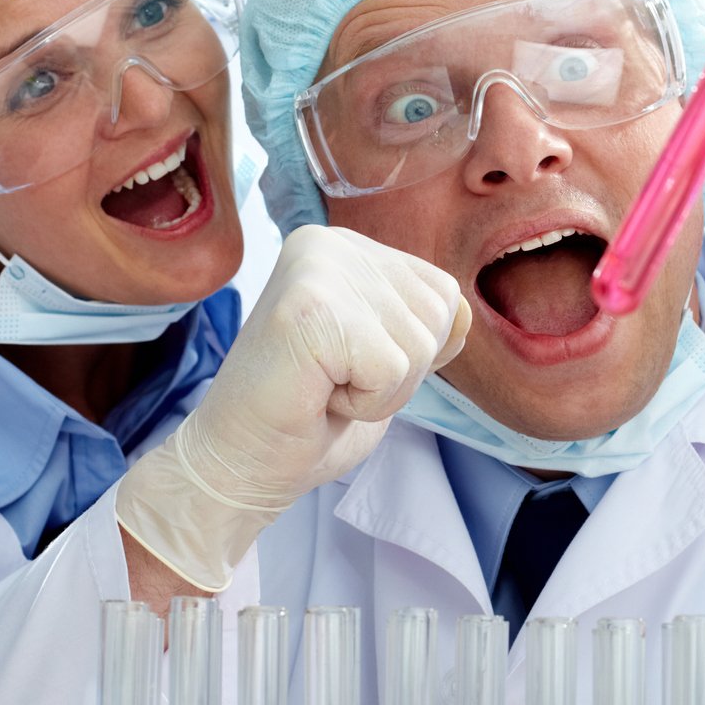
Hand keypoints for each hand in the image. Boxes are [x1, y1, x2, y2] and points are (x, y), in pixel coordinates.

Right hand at [115, 225, 468, 590]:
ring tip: (324, 388)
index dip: (410, 352)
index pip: (442, 293)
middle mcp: (329, 243)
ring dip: (382, 391)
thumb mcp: (384, 357)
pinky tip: (317, 396)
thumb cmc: (308, 414)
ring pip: (421, 343)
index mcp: (345, 246)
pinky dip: (367, 402)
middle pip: (439, 315)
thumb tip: (464, 313)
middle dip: (399, 371)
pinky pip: (394, 368)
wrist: (240, 462)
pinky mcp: (311, 310)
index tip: (346, 365)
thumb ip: (424, 327)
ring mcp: (317, 270)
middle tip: (332, 381)